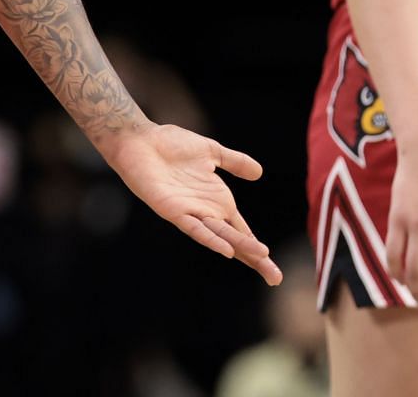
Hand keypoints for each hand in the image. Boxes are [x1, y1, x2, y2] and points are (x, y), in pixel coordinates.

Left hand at [97, 120, 281, 285]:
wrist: (141, 140)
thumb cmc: (171, 145)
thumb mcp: (211, 151)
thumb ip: (234, 162)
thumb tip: (259, 173)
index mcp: (217, 200)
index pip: (241, 230)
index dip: (257, 248)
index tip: (274, 270)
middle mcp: (206, 210)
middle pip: (235, 240)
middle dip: (255, 258)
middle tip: (276, 278)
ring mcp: (190, 212)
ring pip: (220, 235)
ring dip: (240, 246)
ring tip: (262, 258)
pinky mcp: (173, 210)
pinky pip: (195, 228)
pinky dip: (210, 239)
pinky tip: (226, 249)